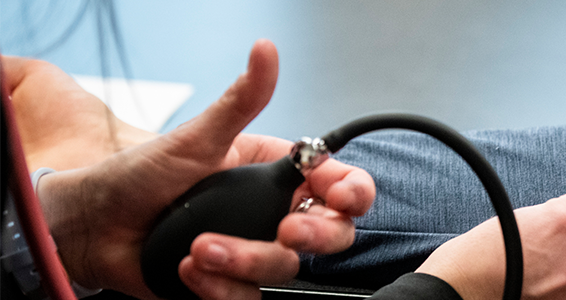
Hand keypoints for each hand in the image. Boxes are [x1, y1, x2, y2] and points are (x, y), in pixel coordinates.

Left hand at [27, 40, 374, 298]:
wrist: (93, 227)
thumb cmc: (140, 175)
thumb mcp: (197, 136)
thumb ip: (241, 100)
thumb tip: (265, 53)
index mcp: (277, 174)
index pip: (340, 185)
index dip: (352, 194)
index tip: (338, 196)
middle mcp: (272, 214)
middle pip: (332, 234)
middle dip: (314, 235)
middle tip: (286, 230)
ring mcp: (254, 251)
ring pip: (286, 270)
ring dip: (244, 259)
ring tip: (200, 247)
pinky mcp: (230, 284)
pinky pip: (248, 298)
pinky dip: (217, 287)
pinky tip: (189, 267)